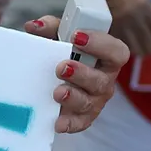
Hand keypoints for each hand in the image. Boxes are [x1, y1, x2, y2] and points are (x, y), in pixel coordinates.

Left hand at [24, 17, 129, 133]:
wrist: (56, 72)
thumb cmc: (65, 50)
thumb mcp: (61, 34)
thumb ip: (51, 27)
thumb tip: (34, 27)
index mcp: (107, 57)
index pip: (116, 52)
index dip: (100, 44)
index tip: (77, 37)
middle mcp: (104, 80)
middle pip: (101, 80)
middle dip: (82, 74)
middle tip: (62, 67)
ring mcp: (95, 100)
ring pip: (90, 102)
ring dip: (74, 97)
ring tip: (58, 93)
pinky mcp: (82, 117)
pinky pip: (80, 123)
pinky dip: (69, 124)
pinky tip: (58, 123)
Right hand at [105, 0, 150, 57]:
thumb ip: (144, 4)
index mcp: (145, 6)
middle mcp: (135, 19)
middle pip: (149, 44)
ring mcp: (121, 26)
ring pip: (134, 48)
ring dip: (139, 51)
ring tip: (141, 52)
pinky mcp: (107, 31)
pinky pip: (118, 43)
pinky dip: (122, 46)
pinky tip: (123, 46)